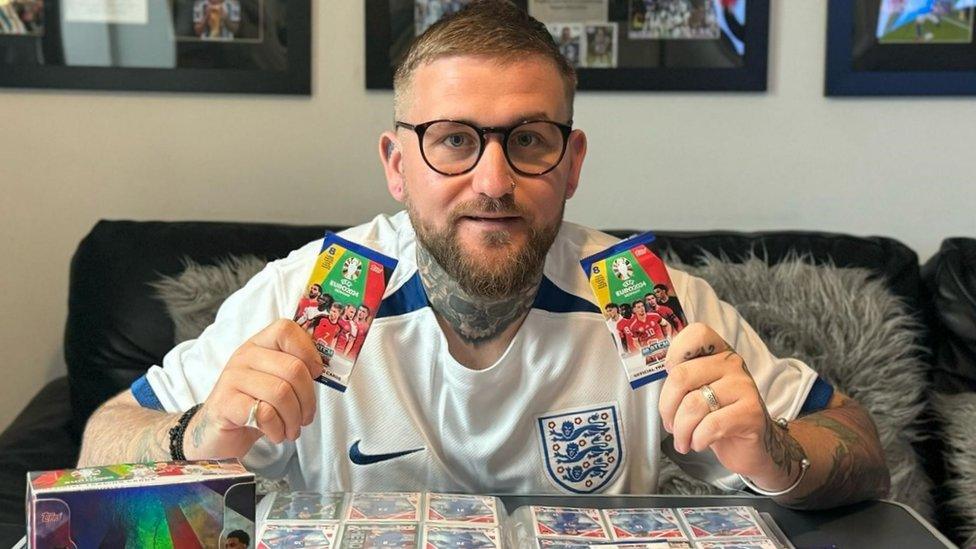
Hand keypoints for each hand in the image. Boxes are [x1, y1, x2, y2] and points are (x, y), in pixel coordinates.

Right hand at [184, 319, 322, 459]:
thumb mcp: (275, 382)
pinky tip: (275, 434)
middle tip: (306, 417)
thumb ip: (295, 371)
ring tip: (291, 430)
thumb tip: (325, 369)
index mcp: (259, 345)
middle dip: (307, 400)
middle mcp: (244, 356)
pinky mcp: (225, 403)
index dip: (308, 351)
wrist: (217, 433)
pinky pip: (265, 413)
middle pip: (293, 368)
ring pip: (281, 393)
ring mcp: (232, 378)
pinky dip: (277, 429)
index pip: (286, 329)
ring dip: (294, 419)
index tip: (316, 374)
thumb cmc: (254, 406)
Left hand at [658, 323, 798, 485]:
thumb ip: (682, 378)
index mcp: (718, 353)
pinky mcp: (751, 412)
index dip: (675, 353)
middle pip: (682, 375)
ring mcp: (744, 387)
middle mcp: (732, 364)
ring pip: (693, 405)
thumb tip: (658, 377)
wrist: (750, 446)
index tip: (670, 378)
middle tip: (670, 425)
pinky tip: (699, 443)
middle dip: (667, 407)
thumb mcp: (698, 392)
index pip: (696, 333)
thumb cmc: (718, 417)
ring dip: (681, 430)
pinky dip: (697, 439)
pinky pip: (711, 425)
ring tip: (683, 440)